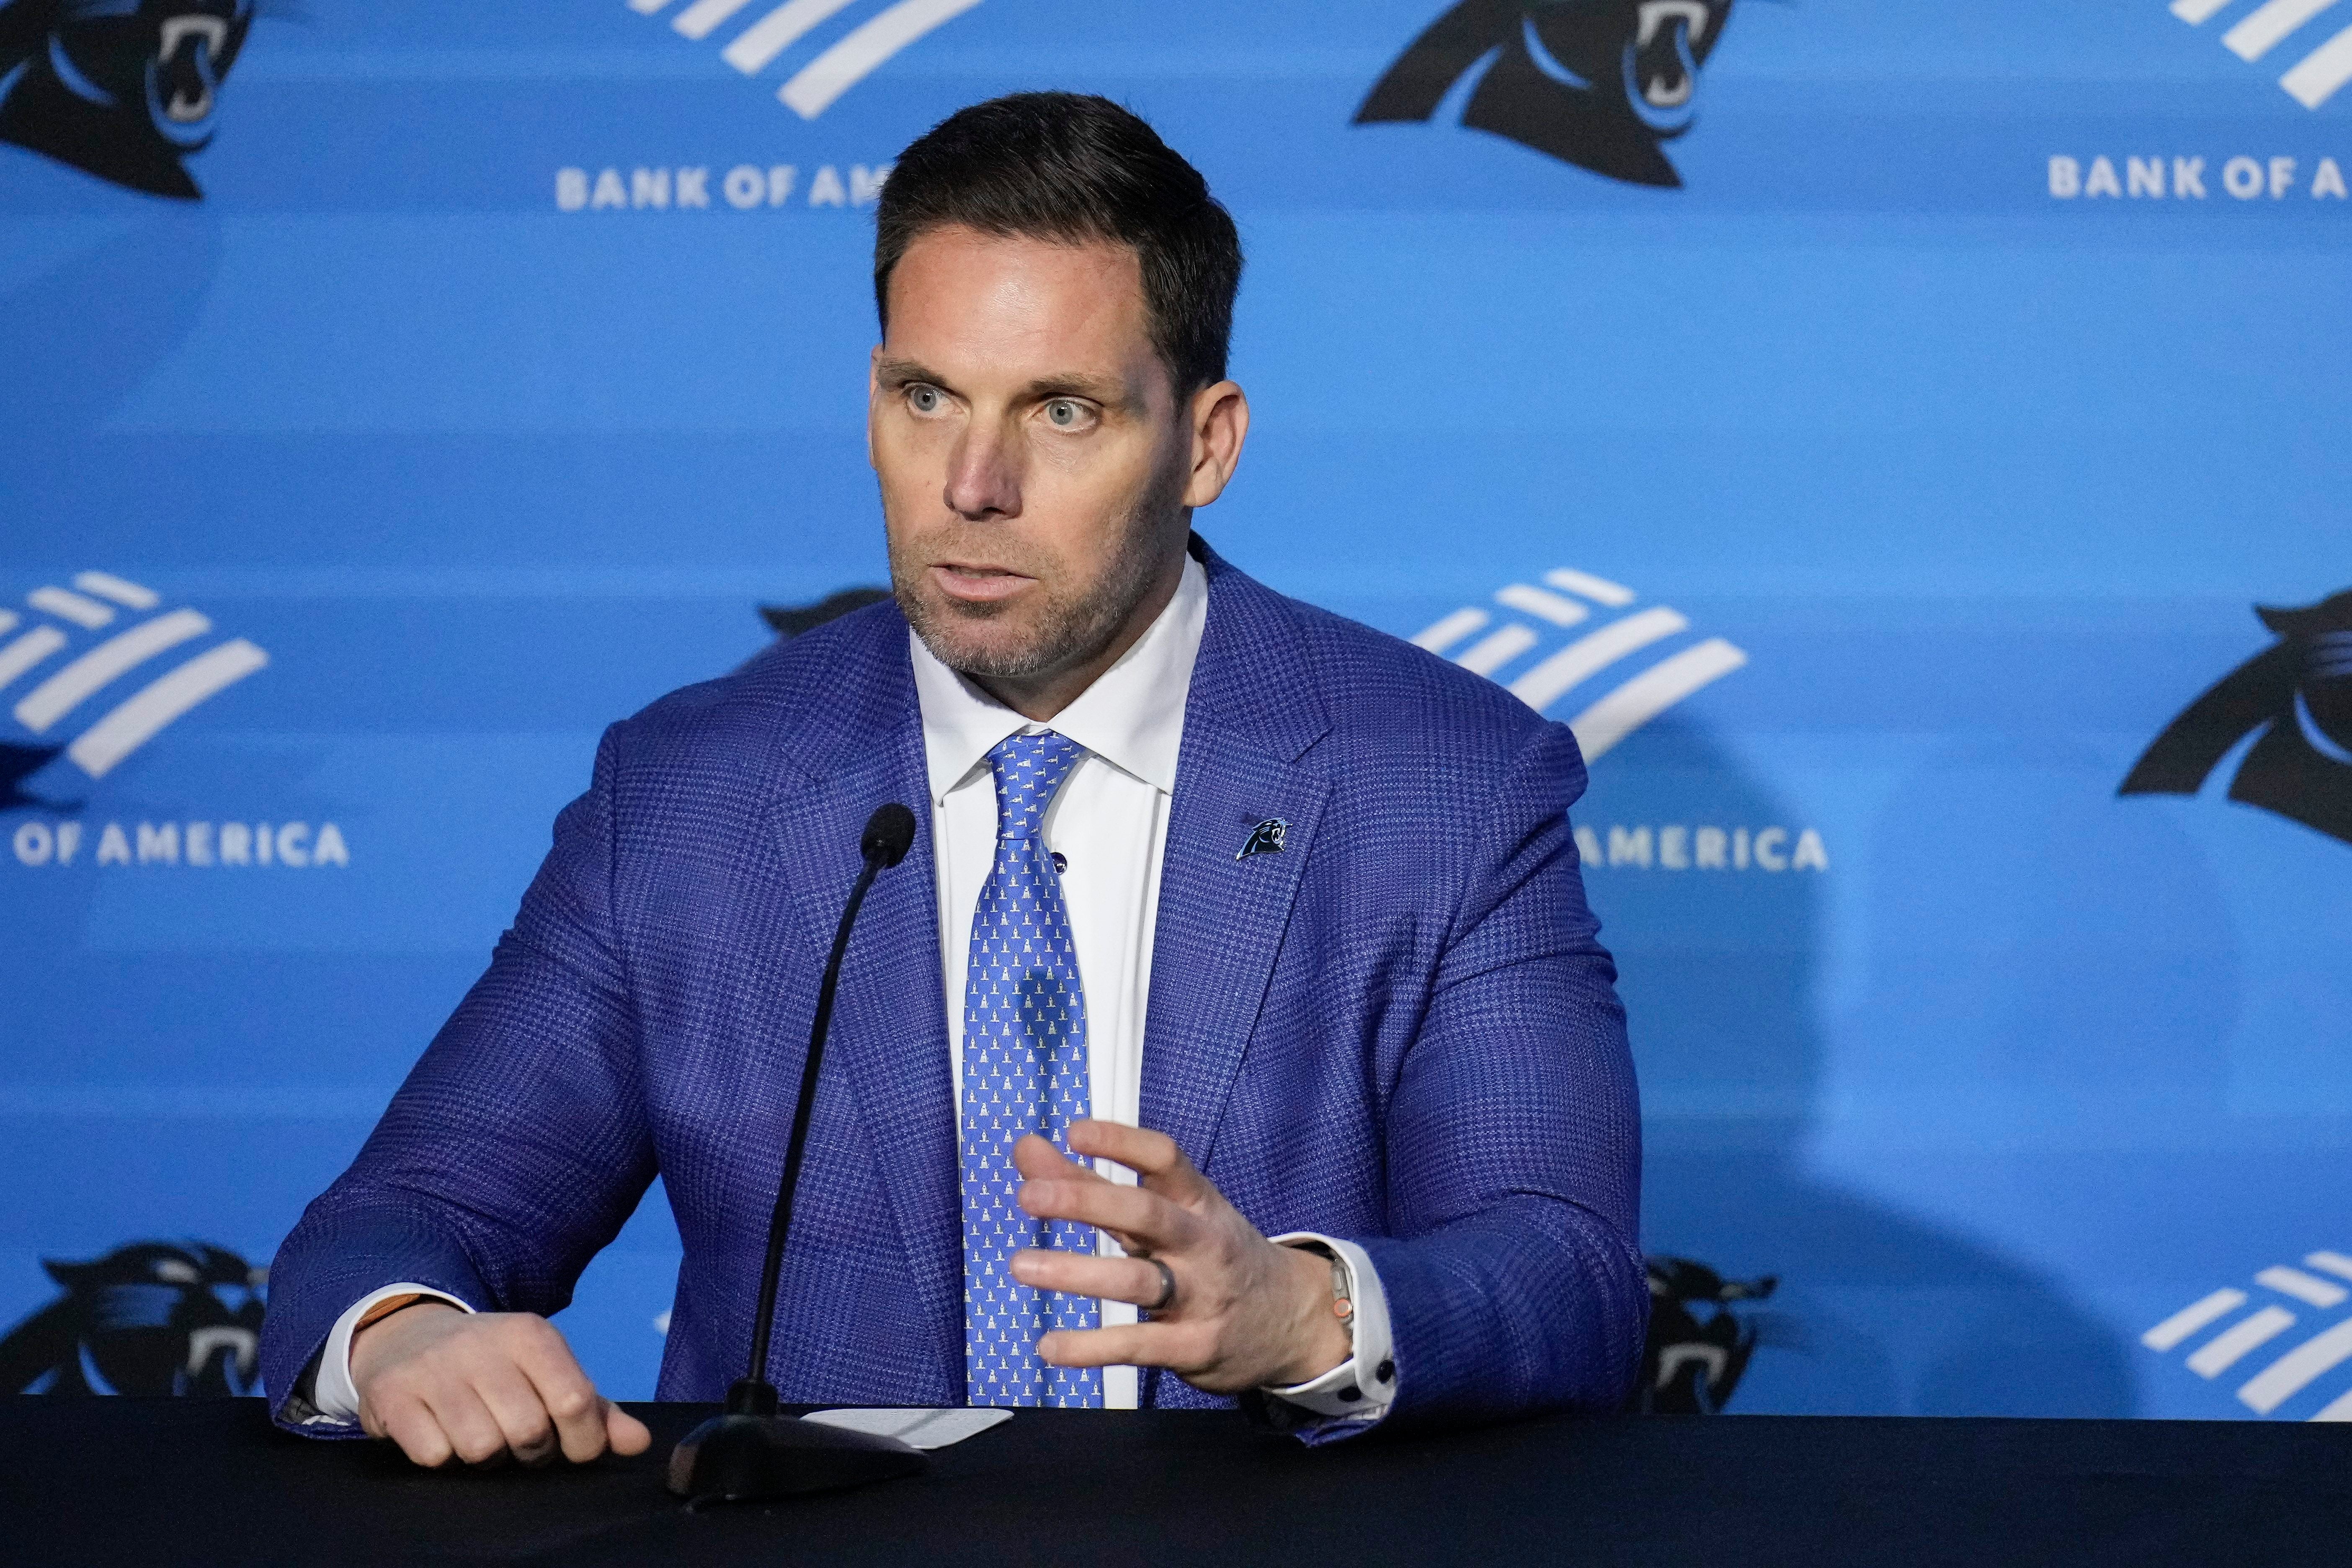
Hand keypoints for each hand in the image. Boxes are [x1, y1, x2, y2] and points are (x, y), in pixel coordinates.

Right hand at [350, 1303, 650, 1467]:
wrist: (409, 1338)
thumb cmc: (494, 1367)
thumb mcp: (547, 1374)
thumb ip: (597, 1411)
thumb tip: (639, 1444)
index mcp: (532, 1335)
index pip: (575, 1401)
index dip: (581, 1441)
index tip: (571, 1446)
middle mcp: (484, 1345)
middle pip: (529, 1432)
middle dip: (529, 1451)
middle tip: (516, 1437)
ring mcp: (435, 1369)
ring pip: (481, 1448)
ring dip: (484, 1457)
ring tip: (478, 1432)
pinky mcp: (393, 1395)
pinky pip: (433, 1455)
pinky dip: (441, 1455)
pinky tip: (439, 1430)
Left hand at [1009, 1120, 1351, 1392]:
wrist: (1291, 1321)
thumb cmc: (1210, 1254)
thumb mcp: (1164, 1214)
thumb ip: (1090, 1183)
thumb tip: (1027, 1147)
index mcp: (1196, 1201)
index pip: (1164, 1159)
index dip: (1121, 1142)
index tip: (1074, 1131)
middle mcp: (1202, 1242)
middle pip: (1146, 1214)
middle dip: (1087, 1201)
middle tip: (1029, 1196)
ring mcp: (1201, 1295)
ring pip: (1137, 1280)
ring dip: (1077, 1272)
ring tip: (1021, 1265)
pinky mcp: (1194, 1346)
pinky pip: (1138, 1345)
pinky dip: (1091, 1348)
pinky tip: (1050, 1346)